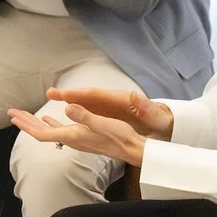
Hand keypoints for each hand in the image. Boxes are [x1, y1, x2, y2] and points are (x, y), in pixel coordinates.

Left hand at [9, 102, 145, 166]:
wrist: (133, 148)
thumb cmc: (120, 135)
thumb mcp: (102, 123)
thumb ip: (84, 116)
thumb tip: (67, 109)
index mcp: (72, 135)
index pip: (41, 133)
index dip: (26, 125)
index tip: (13, 116)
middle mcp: (71, 139)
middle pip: (41, 133)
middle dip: (26, 123)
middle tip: (11, 113)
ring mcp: (76, 139)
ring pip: (49, 131)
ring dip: (35, 123)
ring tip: (23, 116)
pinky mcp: (83, 136)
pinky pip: (60, 130)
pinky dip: (51, 124)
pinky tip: (48, 120)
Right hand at [47, 86, 173, 140]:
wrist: (167, 123)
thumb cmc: (160, 119)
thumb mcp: (154, 114)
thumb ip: (144, 106)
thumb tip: (134, 95)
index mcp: (120, 100)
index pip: (95, 95)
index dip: (78, 94)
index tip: (63, 95)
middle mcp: (112, 101)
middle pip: (86, 97)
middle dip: (68, 95)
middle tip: (49, 94)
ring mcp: (109, 108)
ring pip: (85, 104)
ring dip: (68, 102)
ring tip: (51, 102)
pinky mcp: (109, 115)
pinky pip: (89, 112)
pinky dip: (75, 111)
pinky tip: (64, 115)